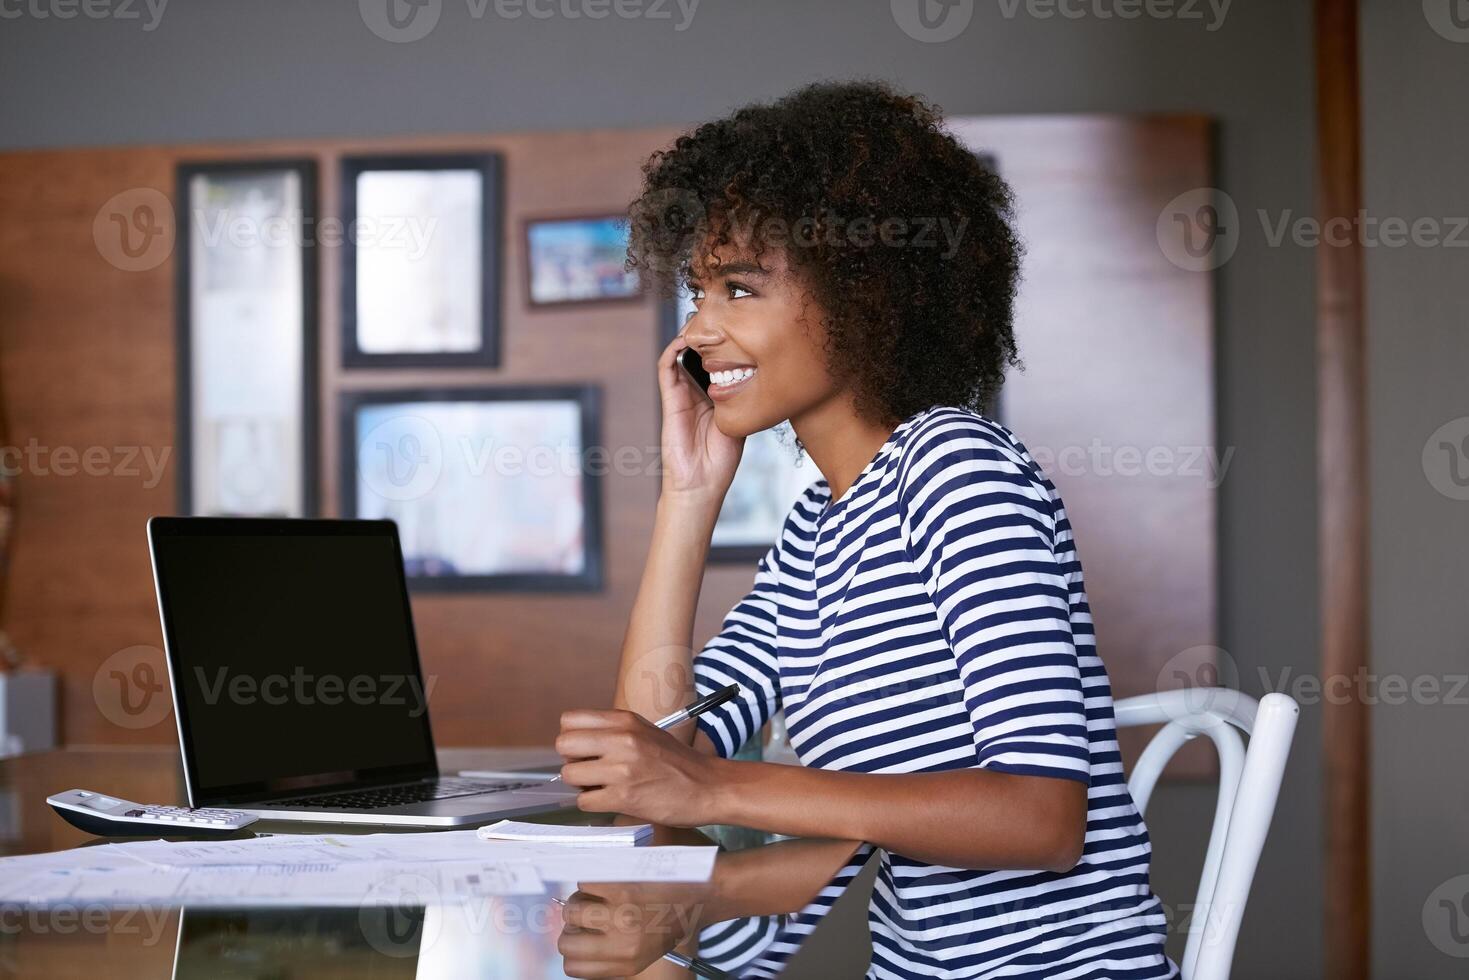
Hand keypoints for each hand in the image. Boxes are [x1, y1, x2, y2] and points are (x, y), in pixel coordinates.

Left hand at [556, 709, 724, 825]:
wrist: (708, 786)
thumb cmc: (677, 762)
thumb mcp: (644, 731)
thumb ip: (612, 732)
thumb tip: (575, 744)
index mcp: (624, 721)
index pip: (569, 720)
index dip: (573, 738)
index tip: (584, 749)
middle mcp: (621, 740)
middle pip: (563, 745)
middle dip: (572, 761)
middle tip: (591, 770)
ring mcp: (622, 768)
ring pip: (570, 775)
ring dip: (583, 785)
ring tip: (605, 786)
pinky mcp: (624, 797)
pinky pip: (584, 801)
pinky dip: (594, 804)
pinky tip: (613, 800)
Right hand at [557, 880, 709, 978]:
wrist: (703, 891)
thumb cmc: (674, 917)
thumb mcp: (646, 950)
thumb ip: (613, 952)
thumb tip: (578, 939)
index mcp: (627, 965)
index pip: (573, 967)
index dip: (575, 947)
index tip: (584, 934)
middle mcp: (622, 945)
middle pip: (566, 941)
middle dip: (573, 924)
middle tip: (588, 911)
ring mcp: (621, 916)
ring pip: (572, 909)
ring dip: (581, 898)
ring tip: (600, 893)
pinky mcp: (623, 889)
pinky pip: (585, 883)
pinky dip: (594, 878)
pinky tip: (611, 878)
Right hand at [657, 334, 742, 500]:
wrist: (700, 484)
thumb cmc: (721, 460)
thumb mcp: (740, 422)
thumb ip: (743, 399)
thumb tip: (758, 375)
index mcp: (714, 397)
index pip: (717, 363)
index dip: (724, 345)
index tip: (739, 329)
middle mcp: (697, 392)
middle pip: (699, 355)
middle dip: (707, 335)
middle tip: (719, 316)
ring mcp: (681, 394)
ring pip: (681, 356)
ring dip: (689, 337)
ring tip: (702, 321)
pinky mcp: (669, 399)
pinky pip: (666, 368)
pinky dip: (673, 350)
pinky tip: (685, 339)